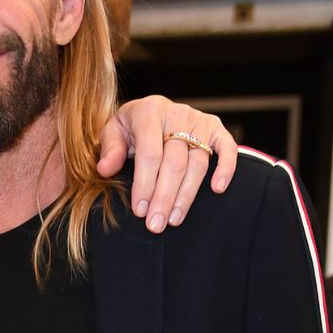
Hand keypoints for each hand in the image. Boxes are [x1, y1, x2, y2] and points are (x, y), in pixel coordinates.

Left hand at [96, 95, 237, 233]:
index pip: (149, 154)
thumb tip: (105, 169)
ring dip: (187, 195)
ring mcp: (198, 120)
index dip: (145, 184)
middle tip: (156, 224)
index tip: (140, 210)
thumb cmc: (130, 126)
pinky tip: (217, 190)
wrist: (151, 109)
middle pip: (174, 163)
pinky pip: (227, 148)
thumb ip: (110, 149)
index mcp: (148, 112)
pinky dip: (226, 169)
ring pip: (198, 163)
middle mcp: (176, 113)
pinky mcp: (216, 128)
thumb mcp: (113, 131)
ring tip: (174, 219)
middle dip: (164, 197)